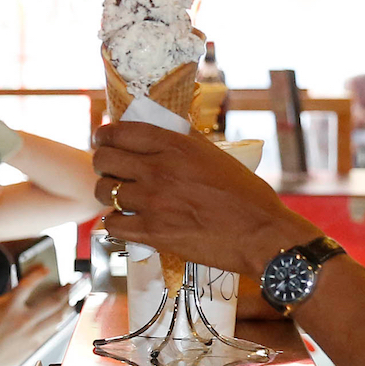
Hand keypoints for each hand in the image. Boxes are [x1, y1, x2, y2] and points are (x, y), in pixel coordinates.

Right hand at [0, 267, 72, 365]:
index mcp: (10, 307)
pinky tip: (60, 316)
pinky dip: (58, 321)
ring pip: (58, 317)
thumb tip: (29, 284)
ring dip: (67, 306)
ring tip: (69, 301)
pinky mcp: (36, 345)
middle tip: (70, 286)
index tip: (46, 270)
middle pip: (52, 301)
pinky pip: (53, 330)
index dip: (39, 274)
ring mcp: (32, 334)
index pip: (28, 285)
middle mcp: (23, 320)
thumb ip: (12, 295)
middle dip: (65, 291)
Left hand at [92, 123, 317, 278]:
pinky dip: (116, 222)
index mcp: (176, 145)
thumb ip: (184, 143)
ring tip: (119, 196)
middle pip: (104, 160)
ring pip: (105, 191)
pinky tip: (126, 220)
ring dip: (108, 193)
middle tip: (109, 169)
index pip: (121, 132)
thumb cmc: (247, 195)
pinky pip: (113, 223)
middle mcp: (159, 169)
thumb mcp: (215, 155)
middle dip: (103, 163)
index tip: (103, 139)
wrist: (261, 234)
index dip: (105, 135)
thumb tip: (161, 133)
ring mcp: (154, 202)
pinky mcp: (153, 233)